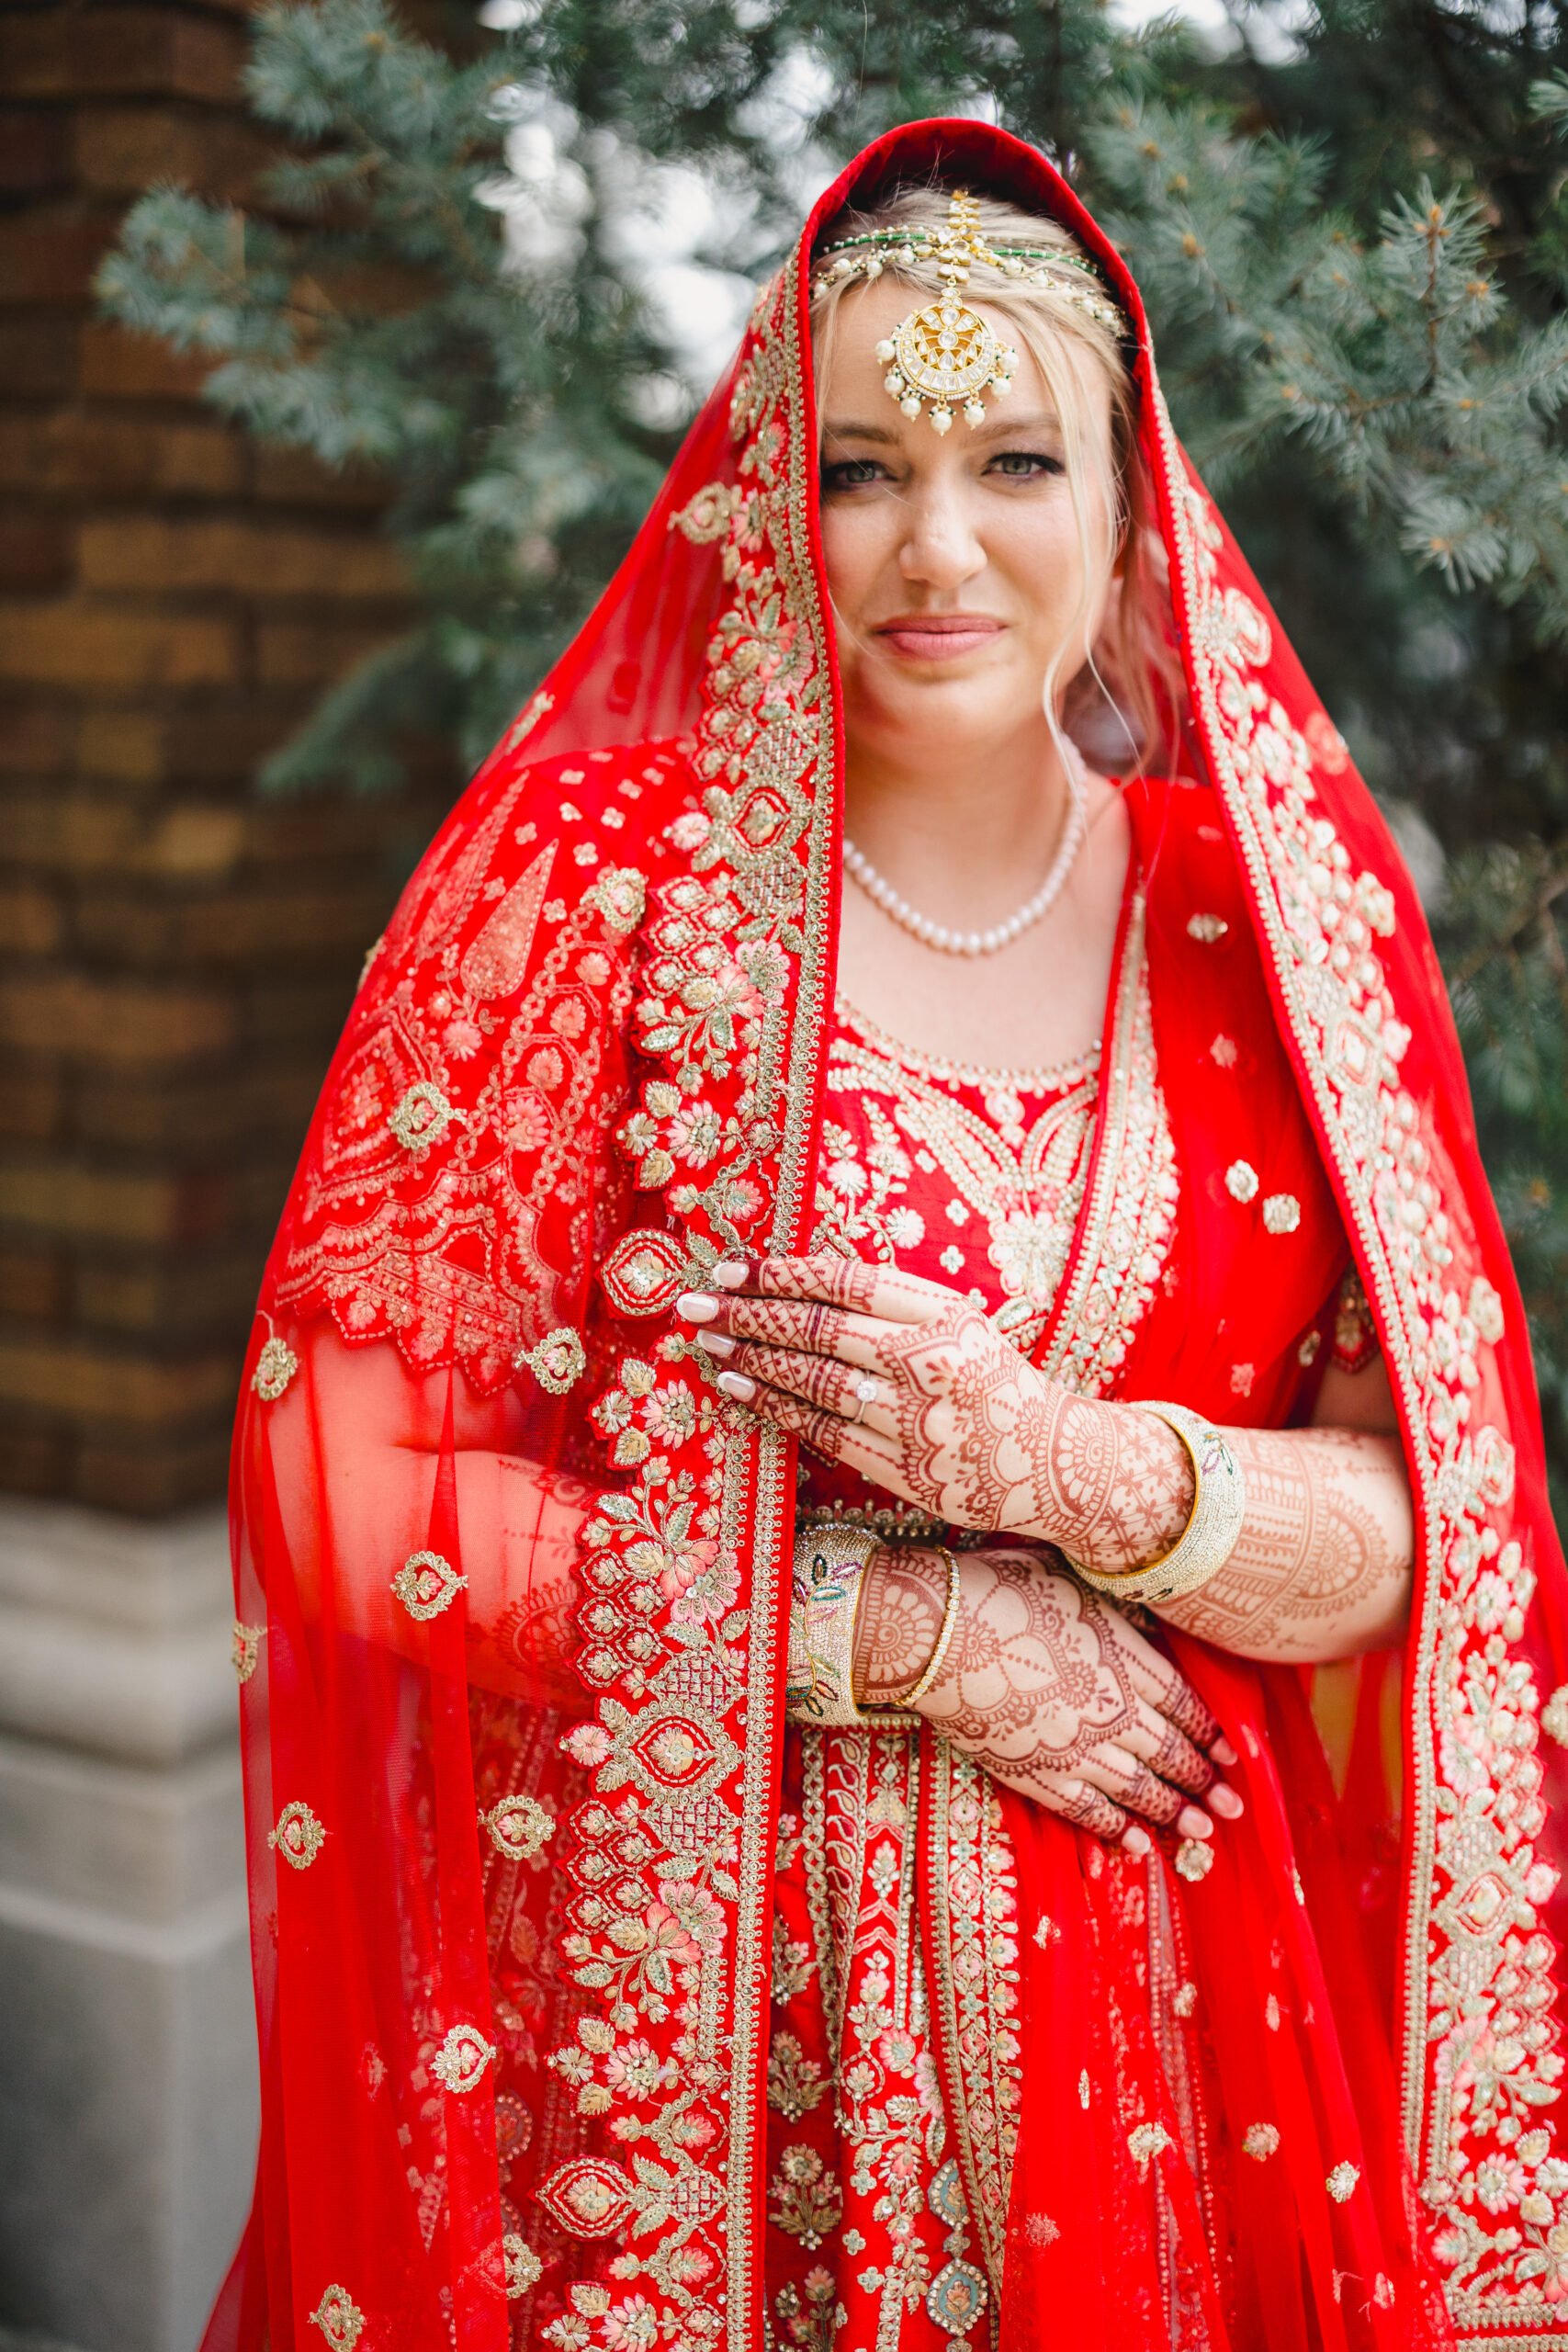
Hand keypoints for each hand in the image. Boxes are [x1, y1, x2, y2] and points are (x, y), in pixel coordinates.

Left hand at [677, 1254, 1189, 1570]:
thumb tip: (801, 1280)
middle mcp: (928, 1361)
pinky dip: (777, 1409)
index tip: (730, 1268)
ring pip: (814, 1382)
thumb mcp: (957, 1324)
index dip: (780, 1272)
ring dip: (753, 1361)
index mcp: (943, 1313)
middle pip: (819, 1330)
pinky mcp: (903, 1469)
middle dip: (748, 1314)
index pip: (846, 1282)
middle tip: (695, 1305)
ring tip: (710, 1344)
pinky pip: (824, 1433)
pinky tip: (742, 1391)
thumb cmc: (992, 1380)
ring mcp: (914, 1419)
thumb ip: (893, 1304)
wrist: (1055, 1461)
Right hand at [861, 1544, 1242, 1851]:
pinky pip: (1086, 1810)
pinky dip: (1114, 1829)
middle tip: (1232, 1810)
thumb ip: (1114, 1608)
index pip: (1184, 1705)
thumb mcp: (1072, 1580)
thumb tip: (1143, 1612)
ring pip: (1138, 1789)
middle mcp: (1113, 1710)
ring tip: (1201, 1833)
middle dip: (1204, 1783)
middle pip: (1170, 1752)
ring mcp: (1076, 1747)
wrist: (940, 1632)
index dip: (1211, 1734)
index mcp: (1127, 1659)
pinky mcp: (1036, 1773)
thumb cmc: (1000, 1588)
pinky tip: (1134, 1844)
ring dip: (1173, 1813)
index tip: (1232, 1756)